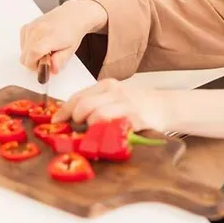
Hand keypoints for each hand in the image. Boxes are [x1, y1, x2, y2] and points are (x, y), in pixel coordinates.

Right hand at [20, 0, 107, 73]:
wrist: (73, 15)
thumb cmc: (73, 31)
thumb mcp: (70, 50)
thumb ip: (60, 61)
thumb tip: (51, 70)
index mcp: (47, 37)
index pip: (31, 57)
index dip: (36, 67)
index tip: (44, 68)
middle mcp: (36, 31)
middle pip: (24, 57)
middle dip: (35, 63)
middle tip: (48, 59)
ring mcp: (30, 28)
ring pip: (23, 52)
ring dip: (32, 55)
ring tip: (47, 50)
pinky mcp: (27, 26)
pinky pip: (23, 44)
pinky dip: (30, 48)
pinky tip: (42, 44)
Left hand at [52, 78, 166, 132]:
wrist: (167, 106)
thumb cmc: (139, 104)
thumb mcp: (116, 97)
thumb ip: (97, 102)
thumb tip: (71, 116)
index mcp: (108, 86)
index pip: (78, 96)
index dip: (64, 110)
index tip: (56, 120)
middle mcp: (115, 92)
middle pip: (83, 105)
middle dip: (75, 119)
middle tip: (78, 129)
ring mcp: (125, 104)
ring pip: (96, 115)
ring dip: (90, 127)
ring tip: (94, 132)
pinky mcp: (135, 118)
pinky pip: (113, 126)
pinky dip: (105, 134)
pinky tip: (106, 137)